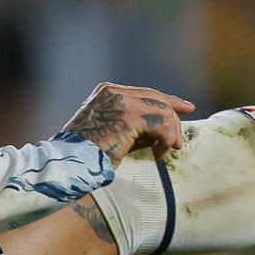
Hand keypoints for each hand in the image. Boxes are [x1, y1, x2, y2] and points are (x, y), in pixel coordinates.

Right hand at [62, 83, 195, 162]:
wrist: (69, 162)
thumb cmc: (86, 154)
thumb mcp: (109, 131)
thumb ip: (132, 124)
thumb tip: (161, 129)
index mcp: (106, 91)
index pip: (146, 92)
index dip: (168, 101)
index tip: (185, 108)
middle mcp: (113, 92)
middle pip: (157, 98)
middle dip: (174, 119)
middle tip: (179, 141)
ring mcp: (121, 102)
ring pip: (163, 111)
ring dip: (170, 133)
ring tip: (167, 151)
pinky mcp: (128, 117)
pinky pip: (161, 124)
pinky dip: (166, 139)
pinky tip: (159, 153)